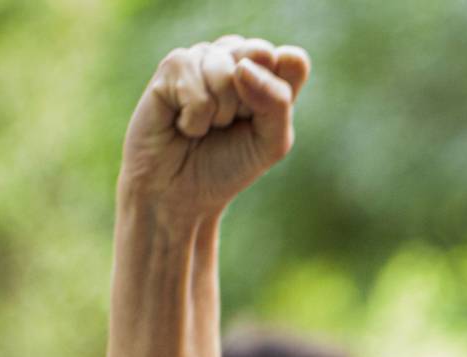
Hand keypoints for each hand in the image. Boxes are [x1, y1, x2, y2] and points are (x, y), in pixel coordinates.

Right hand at [117, 35, 310, 220]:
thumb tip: (242, 68)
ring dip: (219, 113)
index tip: (263, 119)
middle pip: (261, 54)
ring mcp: (204, 58)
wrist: (182, 192)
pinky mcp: (172, 66)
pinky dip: (194, 117)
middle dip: (249, 102)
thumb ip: (277, 103)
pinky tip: (185, 125)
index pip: (294, 61)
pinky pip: (194, 84)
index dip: (280, 91)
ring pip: (226, 71)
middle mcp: (238, 58)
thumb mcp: (271, 142)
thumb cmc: (230, 164)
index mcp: (270, 73)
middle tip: (232, 123)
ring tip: (207, 126)